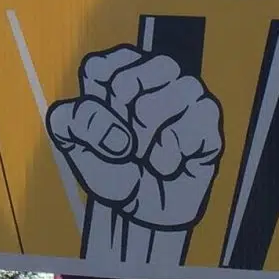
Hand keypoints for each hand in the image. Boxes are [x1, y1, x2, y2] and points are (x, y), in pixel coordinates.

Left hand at [46, 46, 223, 266]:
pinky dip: (176, 151)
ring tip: (147, 154)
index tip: (100, 123)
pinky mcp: (208, 120)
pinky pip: (199, 121)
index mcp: (115, 72)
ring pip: (181, 89)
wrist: (142, 212)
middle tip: (127, 142)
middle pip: (148, 70)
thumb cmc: (112, 170)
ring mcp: (185, 94)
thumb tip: (113, 128)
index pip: (102, 65)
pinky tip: (168, 163)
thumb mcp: (77, 148)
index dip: (97, 101)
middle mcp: (153, 75)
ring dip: (154, 135)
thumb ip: (71, 122)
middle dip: (131, 115)